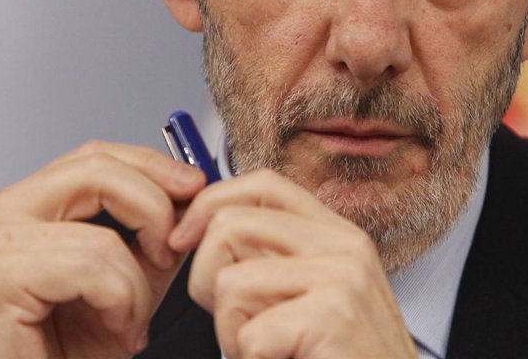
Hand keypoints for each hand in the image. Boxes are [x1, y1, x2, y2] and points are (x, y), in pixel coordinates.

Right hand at [0, 141, 207, 358]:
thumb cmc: (62, 352)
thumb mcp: (127, 282)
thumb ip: (153, 236)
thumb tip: (191, 196)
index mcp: (30, 205)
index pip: (97, 155)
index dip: (153, 165)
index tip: (195, 186)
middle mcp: (4, 213)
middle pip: (98, 169)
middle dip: (155, 207)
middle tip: (172, 251)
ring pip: (103, 233)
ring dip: (136, 284)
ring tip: (129, 320)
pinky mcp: (0, 278)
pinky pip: (91, 267)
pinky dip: (119, 302)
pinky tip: (113, 329)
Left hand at [170, 169, 417, 358]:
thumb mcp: (310, 296)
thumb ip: (273, 260)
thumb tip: (202, 231)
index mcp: (337, 234)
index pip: (262, 184)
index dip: (209, 204)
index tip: (183, 239)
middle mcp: (344, 245)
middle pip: (230, 224)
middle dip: (206, 280)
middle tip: (235, 323)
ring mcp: (342, 276)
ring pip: (230, 283)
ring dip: (232, 332)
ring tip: (269, 350)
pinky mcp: (333, 315)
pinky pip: (249, 334)